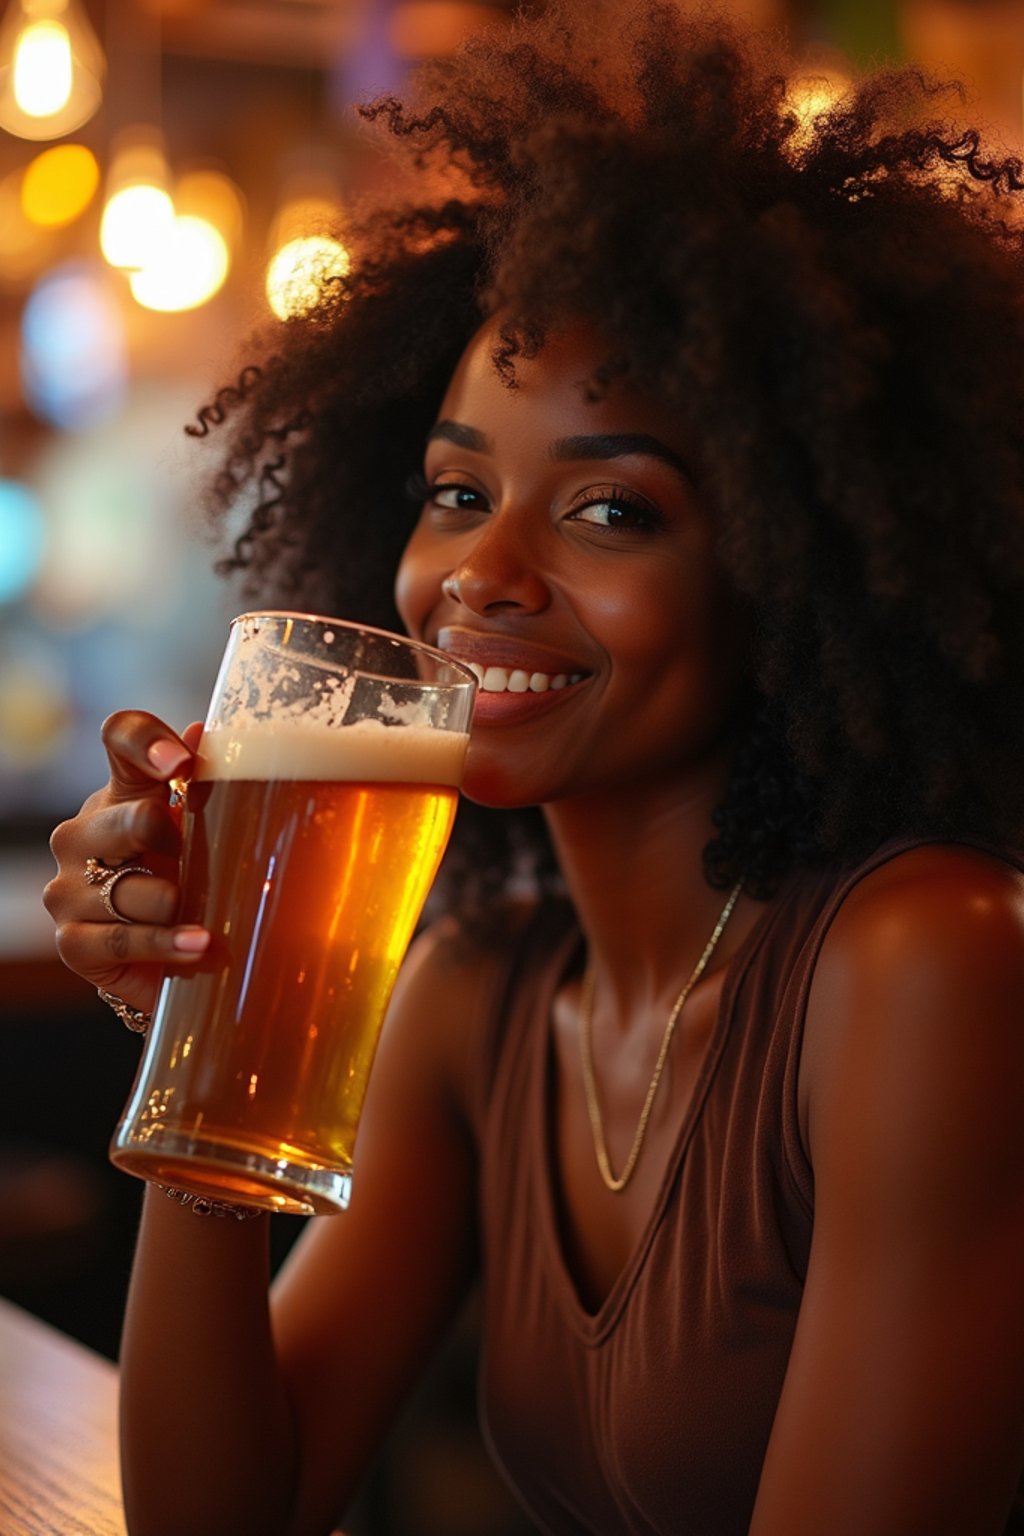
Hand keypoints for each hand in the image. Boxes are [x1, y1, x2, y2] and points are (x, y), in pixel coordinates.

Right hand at [44, 710, 209, 1015]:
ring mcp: (69, 889)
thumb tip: (204, 732)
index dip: (146, 741)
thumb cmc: (183, 882)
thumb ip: (203, 787)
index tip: (181, 762)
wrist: (159, 960)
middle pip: (128, 819)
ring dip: (175, 904)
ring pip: (129, 888)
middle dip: (168, 838)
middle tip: (192, 856)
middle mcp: (82, 835)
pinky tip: (197, 944)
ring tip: (210, 923)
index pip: (119, 737)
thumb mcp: (201, 835)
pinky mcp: (72, 942)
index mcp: (119, 793)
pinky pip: (122, 939)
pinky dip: (166, 943)